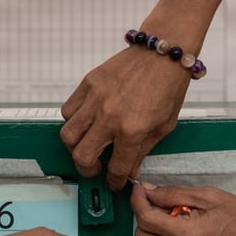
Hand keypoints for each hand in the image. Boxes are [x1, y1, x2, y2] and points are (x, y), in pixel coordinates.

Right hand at [61, 47, 190, 189]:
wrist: (162, 54)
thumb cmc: (167, 87)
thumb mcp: (164, 127)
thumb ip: (143, 150)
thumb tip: (130, 170)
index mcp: (133, 130)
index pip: (116, 168)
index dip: (115, 181)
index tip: (114, 181)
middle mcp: (110, 117)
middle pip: (82, 156)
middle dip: (87, 170)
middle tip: (95, 169)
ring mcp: (96, 99)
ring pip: (68, 135)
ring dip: (75, 147)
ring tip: (87, 146)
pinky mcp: (88, 84)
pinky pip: (68, 111)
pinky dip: (73, 121)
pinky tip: (86, 122)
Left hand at [130, 183, 235, 235]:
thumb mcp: (208, 196)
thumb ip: (174, 194)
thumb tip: (148, 191)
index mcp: (189, 235)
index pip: (147, 220)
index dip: (138, 202)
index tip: (140, 190)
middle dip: (145, 217)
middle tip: (160, 204)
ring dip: (159, 231)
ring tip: (181, 218)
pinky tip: (191, 234)